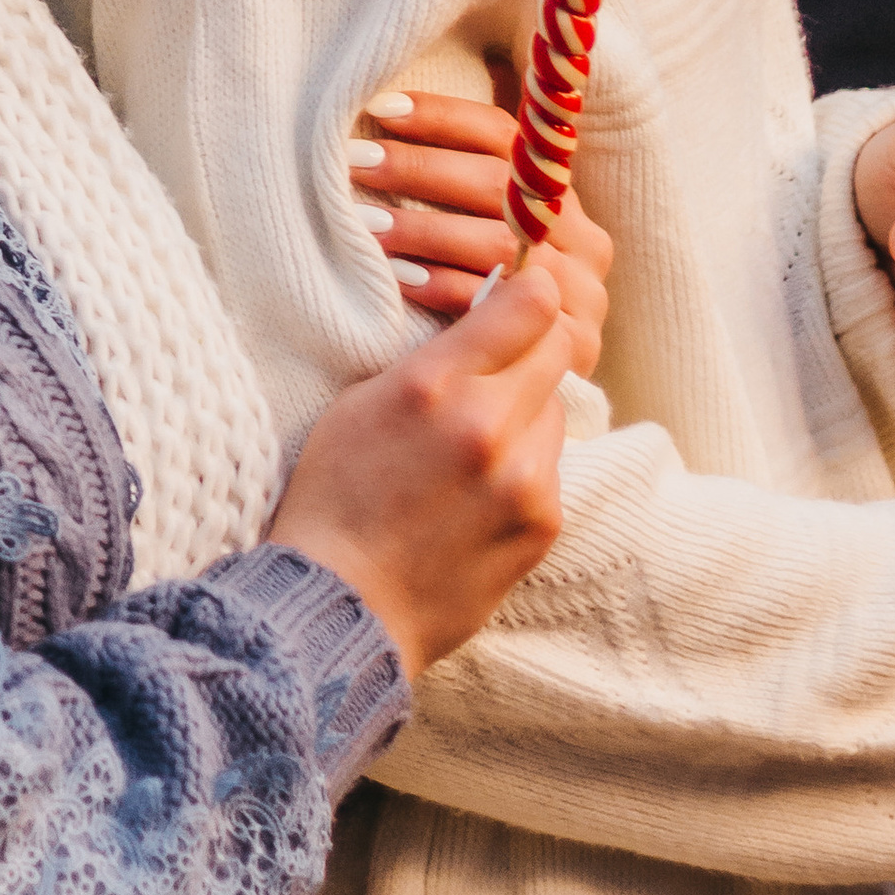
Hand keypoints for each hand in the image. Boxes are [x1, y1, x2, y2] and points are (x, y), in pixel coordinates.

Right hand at [268, 259, 575, 677]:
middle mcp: (486, 425)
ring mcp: (523, 480)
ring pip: (555, 409)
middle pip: (557, 346)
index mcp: (432, 384)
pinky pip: (551, 467)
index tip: (522, 292)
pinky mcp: (542, 523)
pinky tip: (479, 493)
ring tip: (476, 446)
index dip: (530, 290)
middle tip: (502, 361)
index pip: (527, 303)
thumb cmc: (337, 498)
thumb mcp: (362, 402)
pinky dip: (526, 467)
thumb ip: (432, 360)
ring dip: (528, 412)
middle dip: (533, 345)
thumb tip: (491, 320)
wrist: (344, 605)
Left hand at [349, 90, 611, 379]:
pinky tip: (395, 278)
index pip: (505, 136)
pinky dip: (442, 287)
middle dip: (420, 169)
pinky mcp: (575, 347)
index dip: (442, 117)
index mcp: (560, 198)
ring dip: (424, 229)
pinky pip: (498, 306)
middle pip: (502, 185)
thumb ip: (455, 187)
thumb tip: (382, 111)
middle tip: (355, 164)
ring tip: (364, 224)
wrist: (507, 406)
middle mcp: (582, 240)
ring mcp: (583, 294)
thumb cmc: (475, 301)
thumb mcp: (476, 238)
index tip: (380, 109)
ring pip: (500, 243)